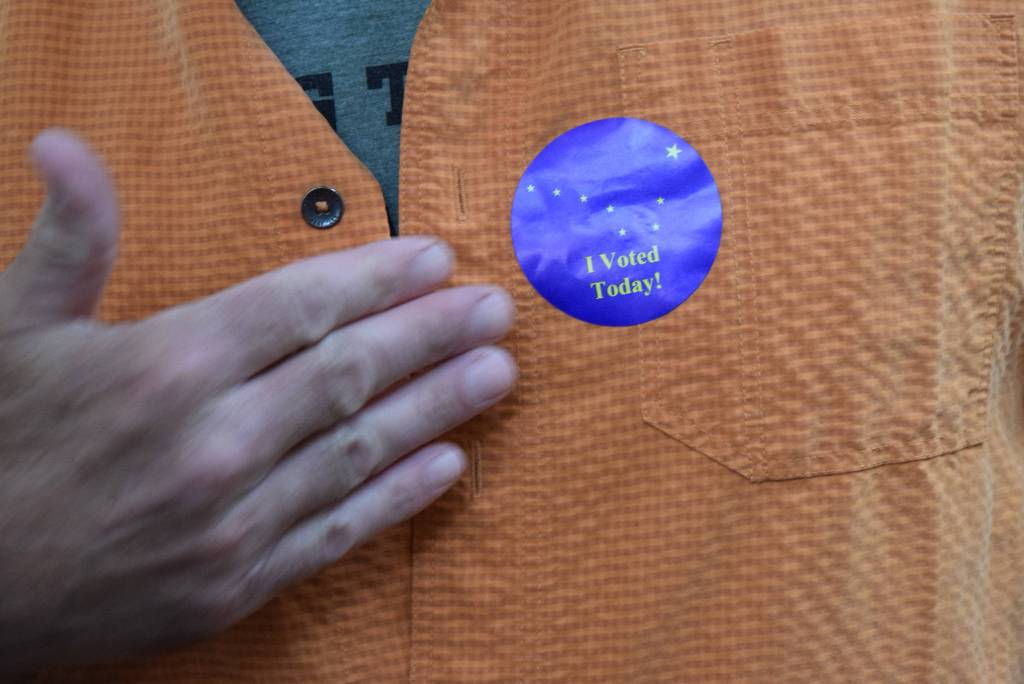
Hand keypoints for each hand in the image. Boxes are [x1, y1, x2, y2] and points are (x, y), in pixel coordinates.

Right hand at [0, 130, 515, 674]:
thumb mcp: (11, 332)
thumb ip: (67, 243)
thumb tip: (66, 148)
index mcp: (165, 366)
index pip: (302, 306)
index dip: (379, 280)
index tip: (435, 261)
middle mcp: (213, 441)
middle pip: (351, 372)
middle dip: (431, 333)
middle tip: (494, 310)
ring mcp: (232, 520)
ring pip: (361, 449)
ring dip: (439, 408)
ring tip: (496, 374)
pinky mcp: (237, 584)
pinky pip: (337, 533)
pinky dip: (396, 498)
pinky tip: (447, 466)